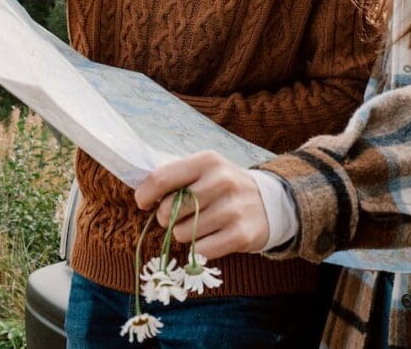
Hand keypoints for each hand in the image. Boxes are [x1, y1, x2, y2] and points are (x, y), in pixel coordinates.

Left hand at [134, 151, 268, 259]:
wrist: (269, 203)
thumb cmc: (223, 186)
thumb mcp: (204, 170)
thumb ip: (175, 176)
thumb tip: (141, 191)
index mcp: (207, 161)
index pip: (160, 178)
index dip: (144, 195)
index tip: (145, 203)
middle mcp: (222, 181)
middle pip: (169, 210)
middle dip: (165, 217)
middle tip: (177, 216)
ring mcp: (233, 209)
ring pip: (182, 233)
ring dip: (184, 234)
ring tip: (198, 225)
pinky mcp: (242, 235)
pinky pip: (201, 250)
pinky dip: (199, 248)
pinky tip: (211, 237)